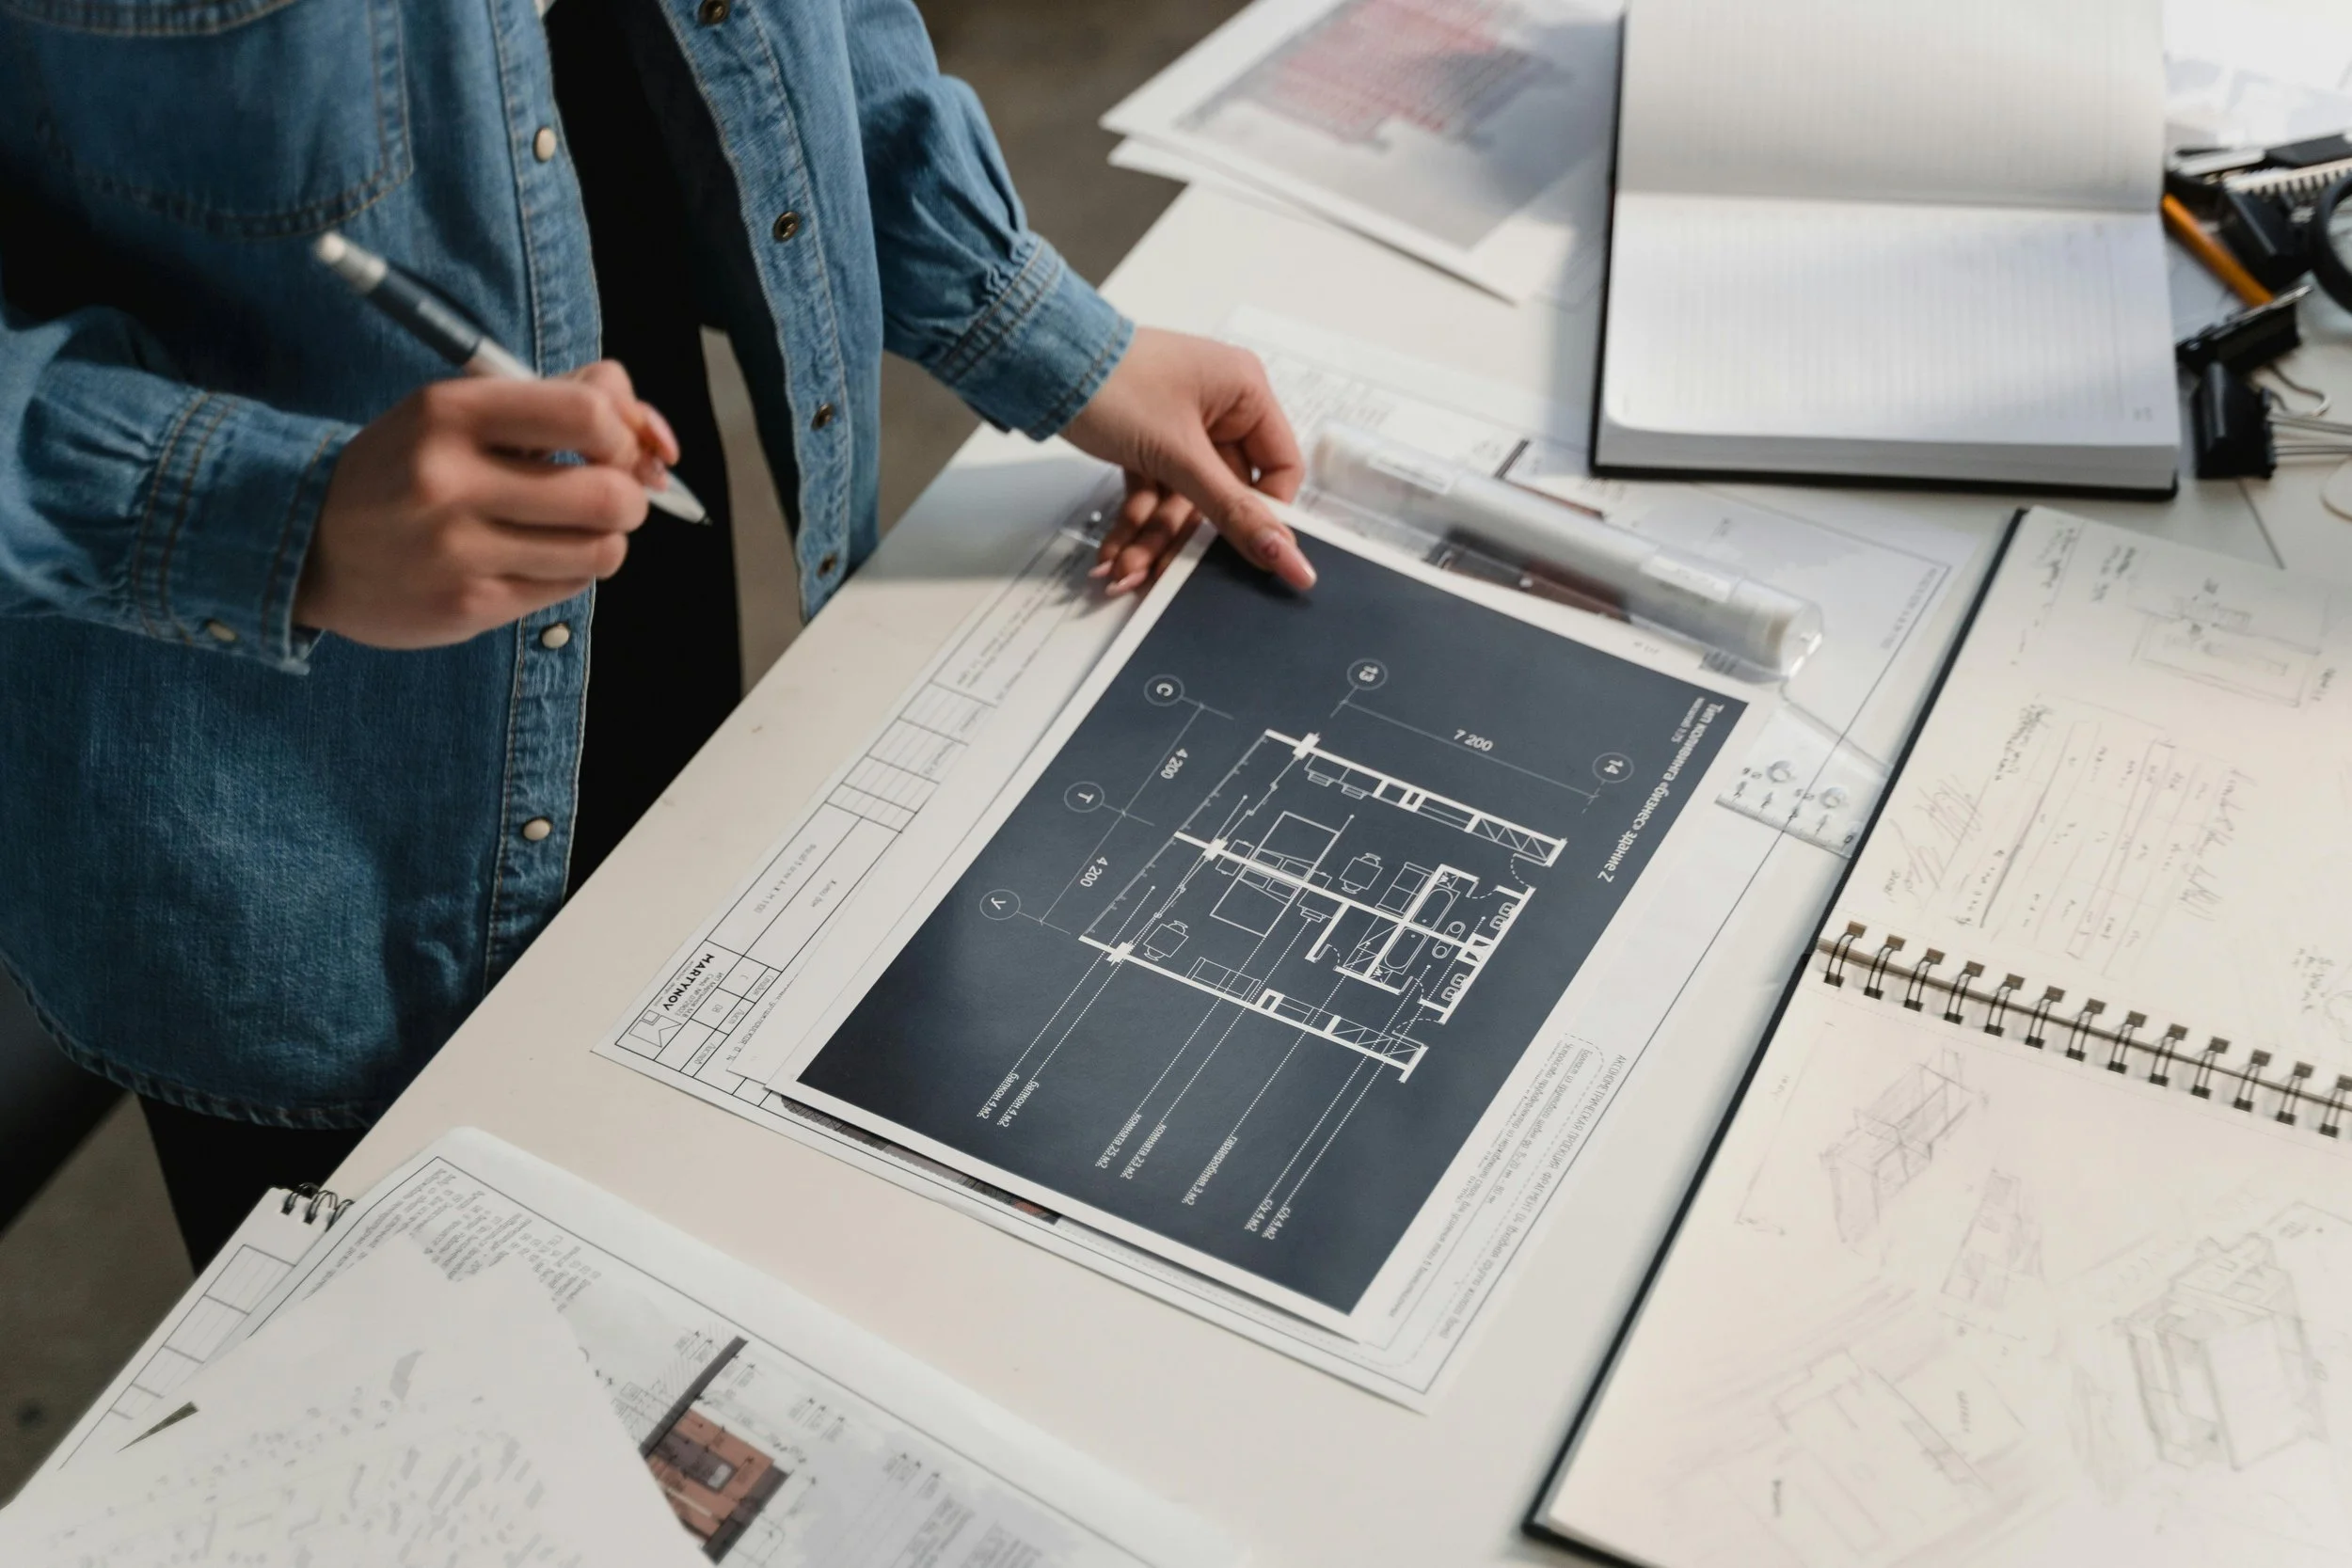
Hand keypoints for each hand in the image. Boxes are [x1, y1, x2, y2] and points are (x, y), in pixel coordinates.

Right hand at [296, 361, 678, 648]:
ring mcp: (457, 549)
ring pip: (601, 550)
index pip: (588, 414)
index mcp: (452, 412)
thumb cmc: (409, 468)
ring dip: (605, 539)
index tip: (612, 444)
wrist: (310, 544)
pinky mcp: (467, 604)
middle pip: (608, 494)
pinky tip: (535, 557)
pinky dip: (571, 571)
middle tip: (608, 494)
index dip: (623, 432)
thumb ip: (560, 399)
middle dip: (630, 495)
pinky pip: (568, 588)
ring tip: (572, 529)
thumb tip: (650, 429)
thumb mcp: (462, 409)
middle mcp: (450, 479)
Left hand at [1060, 326, 1313, 594]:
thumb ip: (1232, 510)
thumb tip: (1286, 557)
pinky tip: (1115, 552)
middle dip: (1187, 536)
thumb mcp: (1179, 455)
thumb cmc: (1114, 382)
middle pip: (1223, 493)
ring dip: (1154, 537)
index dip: (1267, 516)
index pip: (1280, 470)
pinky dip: (1135, 520)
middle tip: (1168, 573)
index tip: (1252, 557)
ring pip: (1183, 498)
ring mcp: (1181, 423)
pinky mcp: (1148, 438)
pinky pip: (1154, 490)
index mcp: (1245, 392)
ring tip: (1125, 569)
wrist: (1037, 362)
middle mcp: (1220, 405)